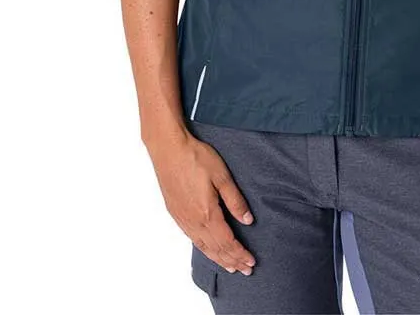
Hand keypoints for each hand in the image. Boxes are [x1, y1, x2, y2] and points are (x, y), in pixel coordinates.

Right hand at [148, 126, 257, 275]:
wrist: (168, 150)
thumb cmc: (196, 158)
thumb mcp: (222, 176)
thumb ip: (235, 200)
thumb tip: (248, 220)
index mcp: (207, 213)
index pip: (227, 242)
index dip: (240, 254)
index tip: (251, 262)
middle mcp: (194, 221)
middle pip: (215, 249)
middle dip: (232, 261)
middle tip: (246, 270)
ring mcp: (183, 219)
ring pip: (203, 246)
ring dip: (218, 258)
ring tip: (230, 266)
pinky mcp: (176, 214)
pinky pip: (192, 239)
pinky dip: (204, 249)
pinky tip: (208, 249)